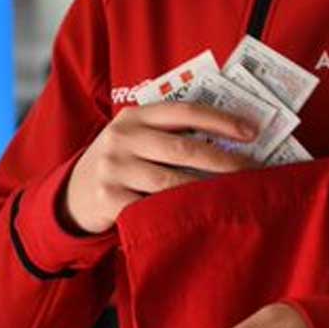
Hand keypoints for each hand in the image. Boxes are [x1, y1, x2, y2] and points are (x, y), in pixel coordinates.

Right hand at [61, 102, 258, 234]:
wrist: (74, 193)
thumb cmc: (123, 162)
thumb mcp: (137, 137)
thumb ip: (170, 133)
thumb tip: (232, 140)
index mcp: (135, 115)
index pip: (184, 111)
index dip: (221, 120)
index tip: (253, 131)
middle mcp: (123, 137)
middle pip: (183, 149)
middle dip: (224, 161)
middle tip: (254, 171)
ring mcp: (114, 168)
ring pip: (171, 182)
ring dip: (208, 191)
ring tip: (236, 195)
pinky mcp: (110, 199)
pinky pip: (153, 207)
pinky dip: (181, 212)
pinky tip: (202, 216)